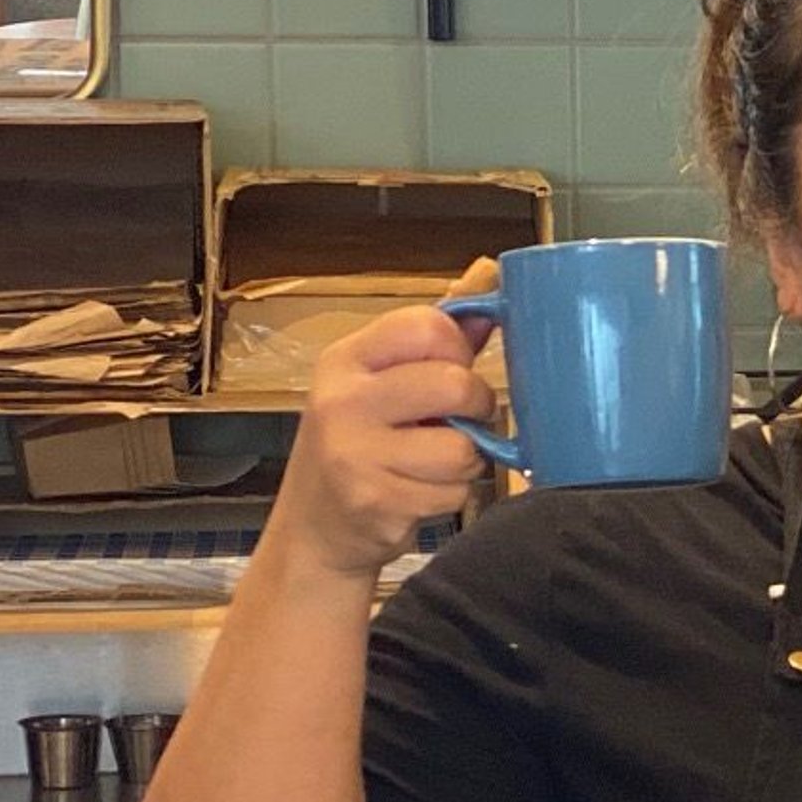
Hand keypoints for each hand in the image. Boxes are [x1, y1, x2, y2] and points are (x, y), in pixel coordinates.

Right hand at [267, 261, 498, 581]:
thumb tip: (489, 271)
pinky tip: (417, 493)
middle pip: (455, 384)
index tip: (452, 369)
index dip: (459, 350)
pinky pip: (454, 493)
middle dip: (476, 408)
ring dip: (465, 461)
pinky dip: (449, 497)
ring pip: (464, 447)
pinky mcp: (376, 502)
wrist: (313, 530)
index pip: (428, 326)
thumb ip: (439, 332)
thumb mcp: (385, 380)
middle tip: (457, 422)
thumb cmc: (361, 444)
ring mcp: (354, 453)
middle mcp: (342, 400)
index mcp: (347, 359)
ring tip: (432, 463)